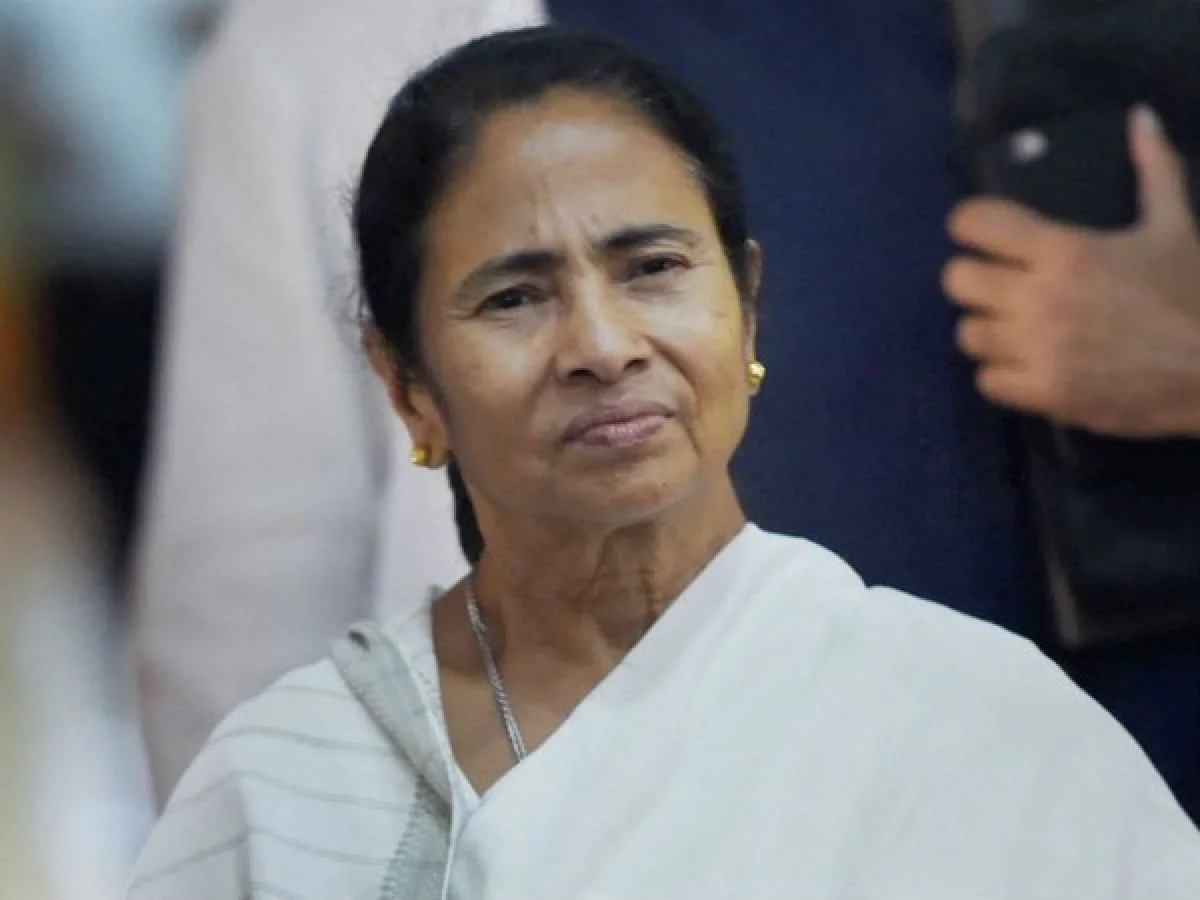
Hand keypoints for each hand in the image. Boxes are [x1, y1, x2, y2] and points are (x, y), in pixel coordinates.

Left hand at [943, 106, 1199, 436]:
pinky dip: (1000, 374)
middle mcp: (1042, 297)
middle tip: (998, 285)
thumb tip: (1140, 116)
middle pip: (958, 280)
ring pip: (967, 332)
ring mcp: (1038, 348)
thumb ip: (1154, 170)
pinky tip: (1025, 365)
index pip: (977, 223)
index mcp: (1066, 251)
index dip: (970, 225)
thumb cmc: (1191, 298)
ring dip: (987, 328)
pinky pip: (986, 379)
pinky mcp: (1043, 392)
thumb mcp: (1174, 228)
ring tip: (1013, 327)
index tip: (980, 233)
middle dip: (974, 279)